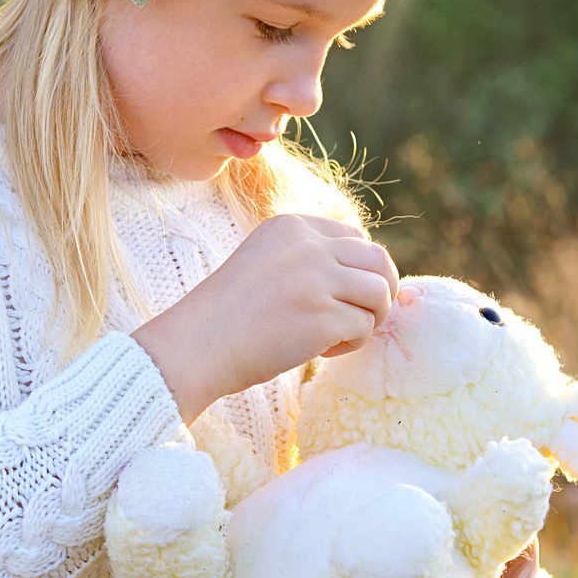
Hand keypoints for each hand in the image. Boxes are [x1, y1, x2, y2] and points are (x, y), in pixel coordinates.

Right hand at [131, 214, 397, 419]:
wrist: (197, 345)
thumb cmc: (229, 314)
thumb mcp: (267, 261)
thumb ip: (309, 257)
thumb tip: (372, 276)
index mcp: (292, 226)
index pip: (355, 237)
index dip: (359, 271)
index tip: (339, 297)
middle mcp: (309, 245)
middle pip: (379, 261)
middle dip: (379, 293)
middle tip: (359, 318)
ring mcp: (318, 279)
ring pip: (380, 293)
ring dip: (369, 320)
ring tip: (338, 336)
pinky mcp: (324, 316)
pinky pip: (364, 328)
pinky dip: (351, 344)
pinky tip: (319, 351)